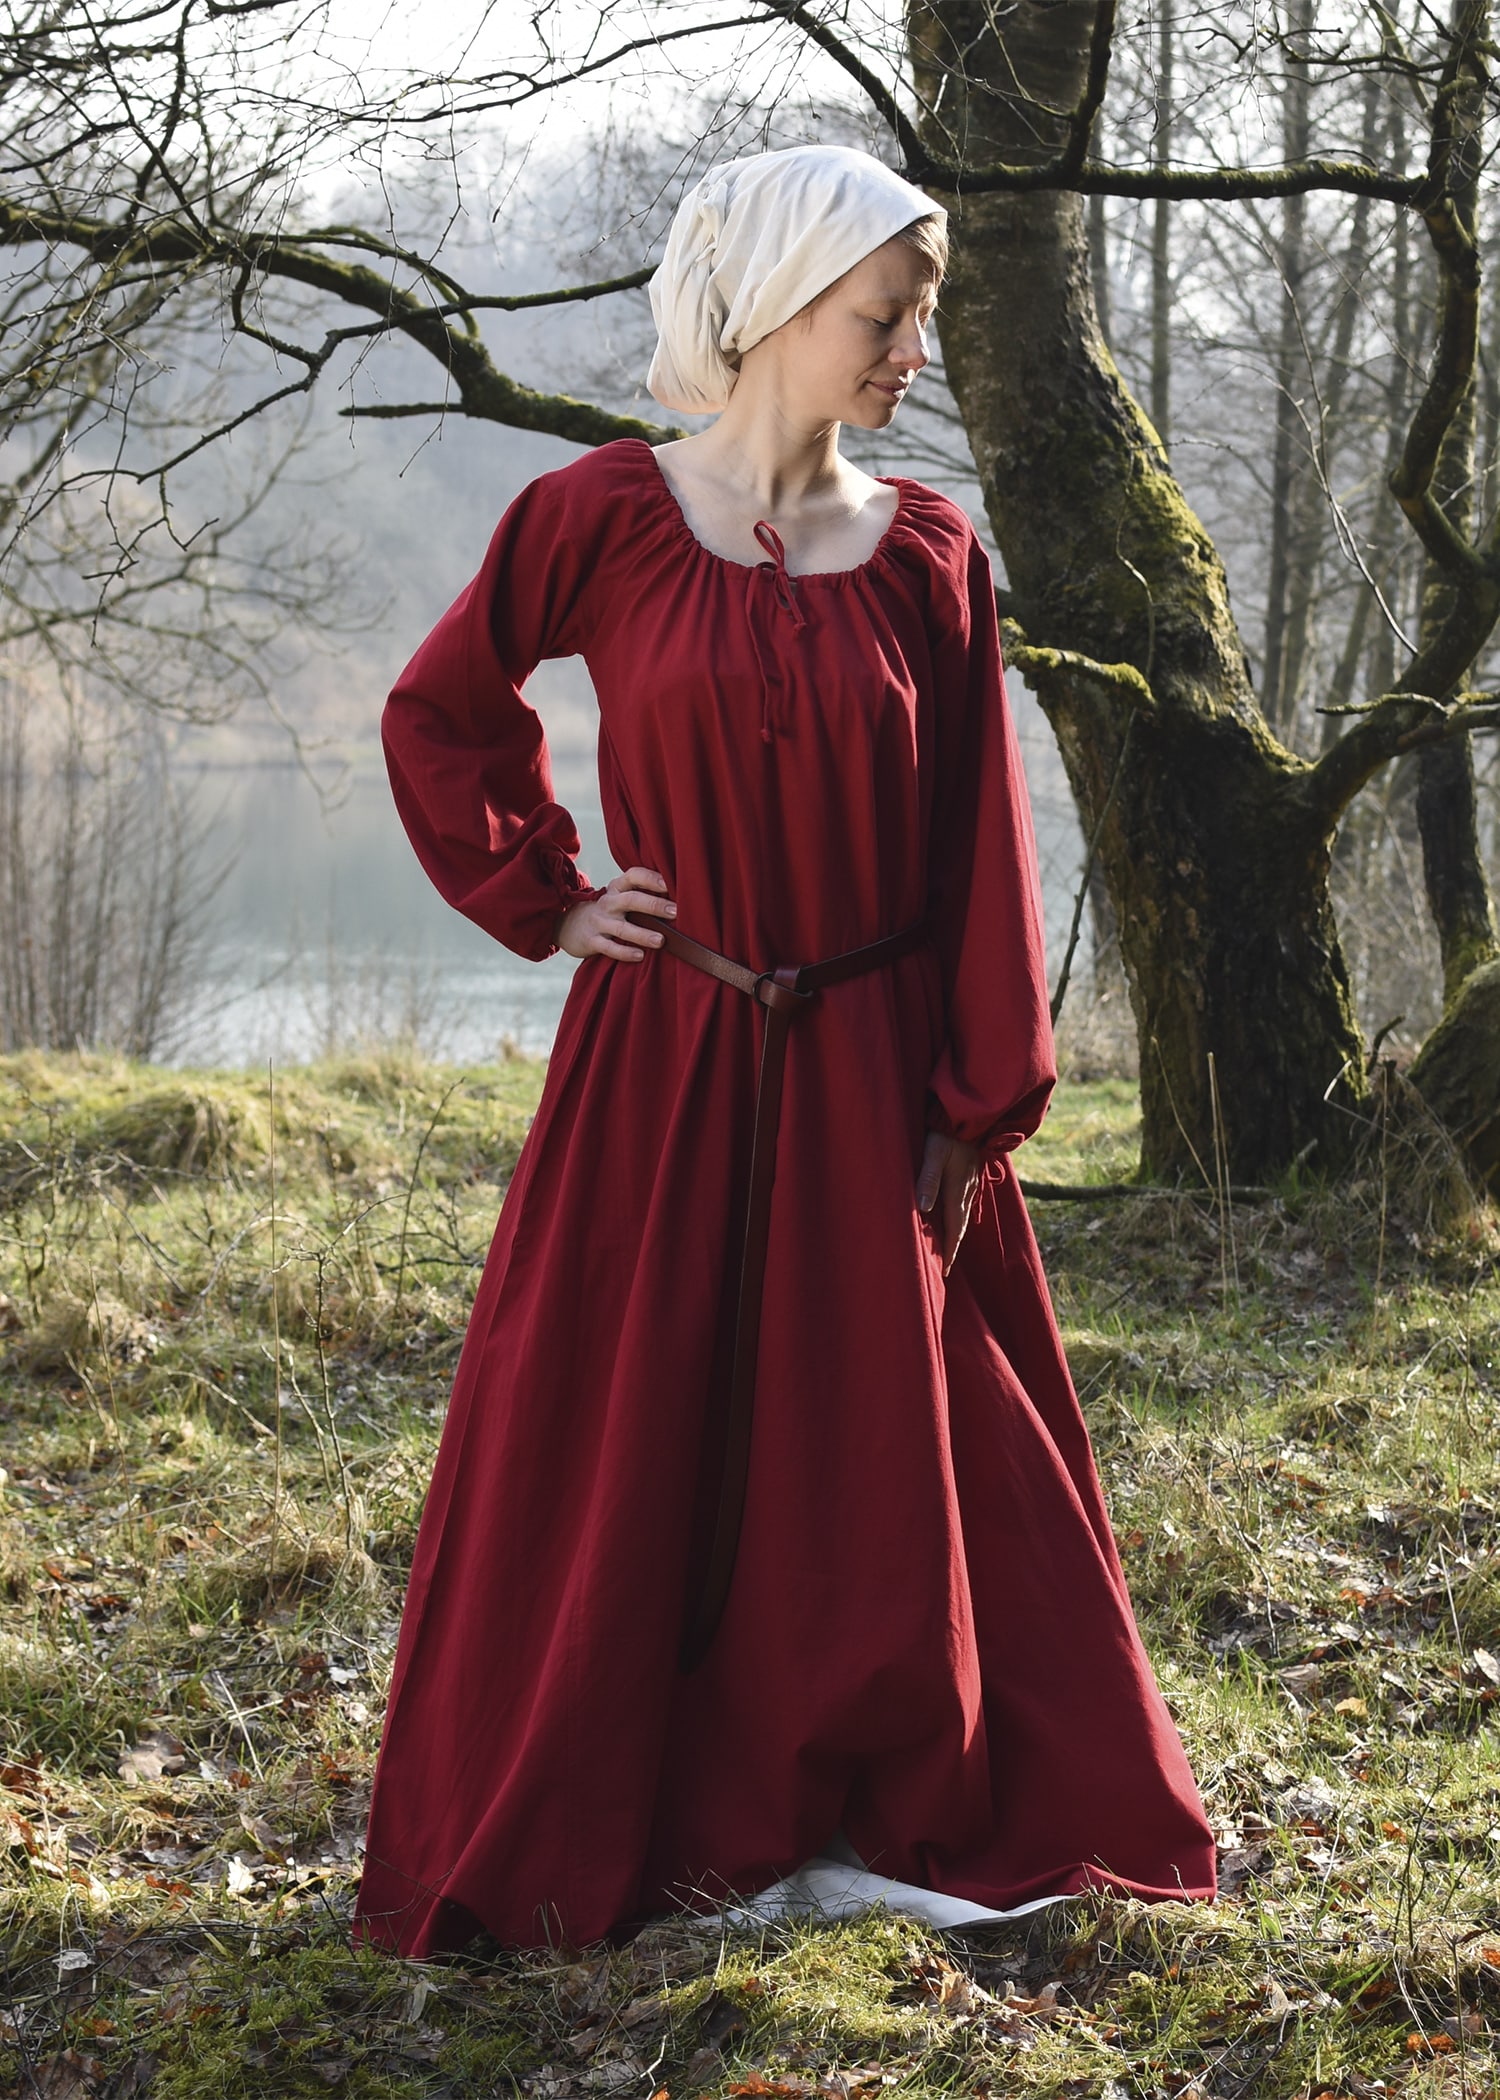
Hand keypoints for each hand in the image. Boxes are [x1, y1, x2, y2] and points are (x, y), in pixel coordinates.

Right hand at [557, 866, 675, 960]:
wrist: (569, 924)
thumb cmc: (608, 911)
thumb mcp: (620, 897)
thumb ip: (643, 895)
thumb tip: (681, 899)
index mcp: (617, 888)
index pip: (634, 876)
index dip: (651, 878)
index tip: (669, 884)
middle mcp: (609, 902)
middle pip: (631, 900)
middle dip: (654, 905)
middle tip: (675, 912)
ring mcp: (600, 922)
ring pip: (622, 927)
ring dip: (642, 934)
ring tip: (661, 940)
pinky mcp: (592, 940)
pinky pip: (610, 947)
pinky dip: (625, 952)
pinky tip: (640, 956)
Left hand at [916, 1130, 981, 1275]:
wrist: (970, 1112)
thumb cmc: (946, 1132)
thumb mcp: (934, 1153)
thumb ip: (928, 1179)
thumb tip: (924, 1210)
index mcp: (958, 1189)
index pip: (954, 1227)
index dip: (949, 1249)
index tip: (946, 1270)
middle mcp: (967, 1189)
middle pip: (961, 1223)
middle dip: (954, 1245)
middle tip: (947, 1265)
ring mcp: (971, 1180)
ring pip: (964, 1211)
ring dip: (957, 1230)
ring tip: (950, 1244)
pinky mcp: (971, 1171)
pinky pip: (966, 1199)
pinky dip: (960, 1213)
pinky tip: (955, 1212)